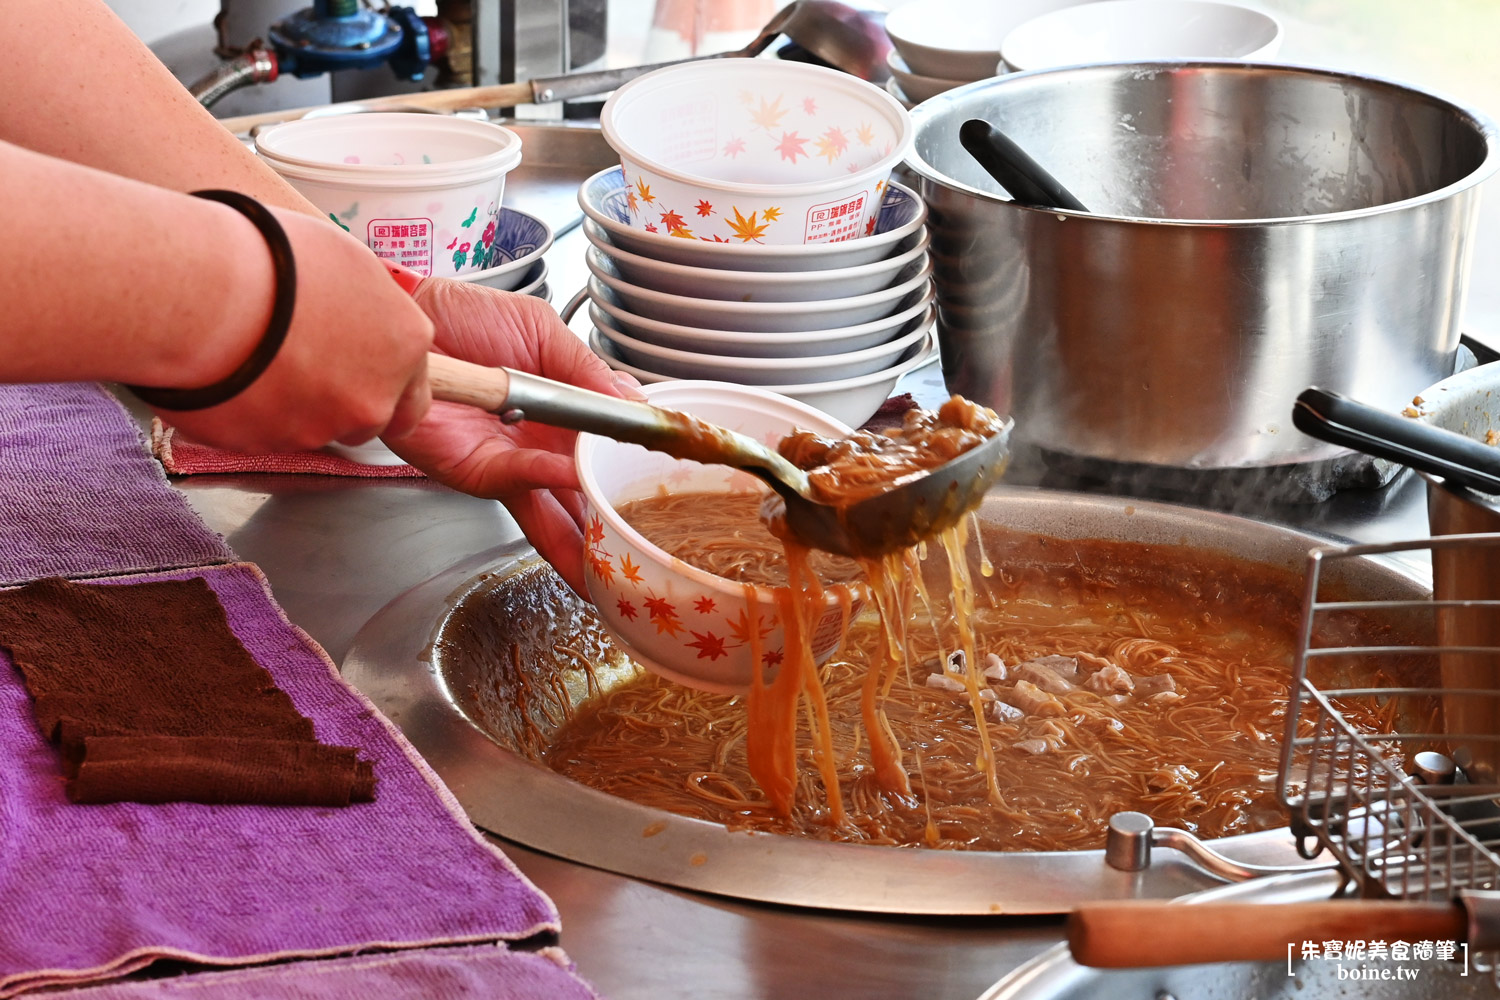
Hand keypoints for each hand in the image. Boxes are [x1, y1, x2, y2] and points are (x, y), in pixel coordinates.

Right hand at [159, 209, 434, 452]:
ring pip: (314, 427)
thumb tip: (365, 315)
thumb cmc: (271, 259)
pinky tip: (228, 372)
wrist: (202, 292)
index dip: (381, 373)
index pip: (414, 385)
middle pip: (368, 415)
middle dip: (342, 397)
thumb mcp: (345, 262)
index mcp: (404, 344)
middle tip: (302, 358)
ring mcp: (320, 428)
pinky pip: (263, 432)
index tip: (356, 361)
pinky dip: (250, 411)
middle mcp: (373, 398)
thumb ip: (371, 305)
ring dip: (293, 403)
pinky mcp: (267, 446)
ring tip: (255, 355)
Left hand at [383, 279, 641, 595]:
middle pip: (588, 495)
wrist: (408, 320)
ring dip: (586, 536)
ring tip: (618, 563)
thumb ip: (587, 371)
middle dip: (616, 527)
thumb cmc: (464, 318)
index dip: (635, 468)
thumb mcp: (542, 332)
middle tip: (650, 546)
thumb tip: (634, 402)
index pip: (610, 449)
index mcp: (564, 411)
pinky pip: (524, 480)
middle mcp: (542, 445)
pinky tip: (575, 478)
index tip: (673, 482)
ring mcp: (512, 464)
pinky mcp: (479, 471)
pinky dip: (551, 479)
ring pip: (558, 510)